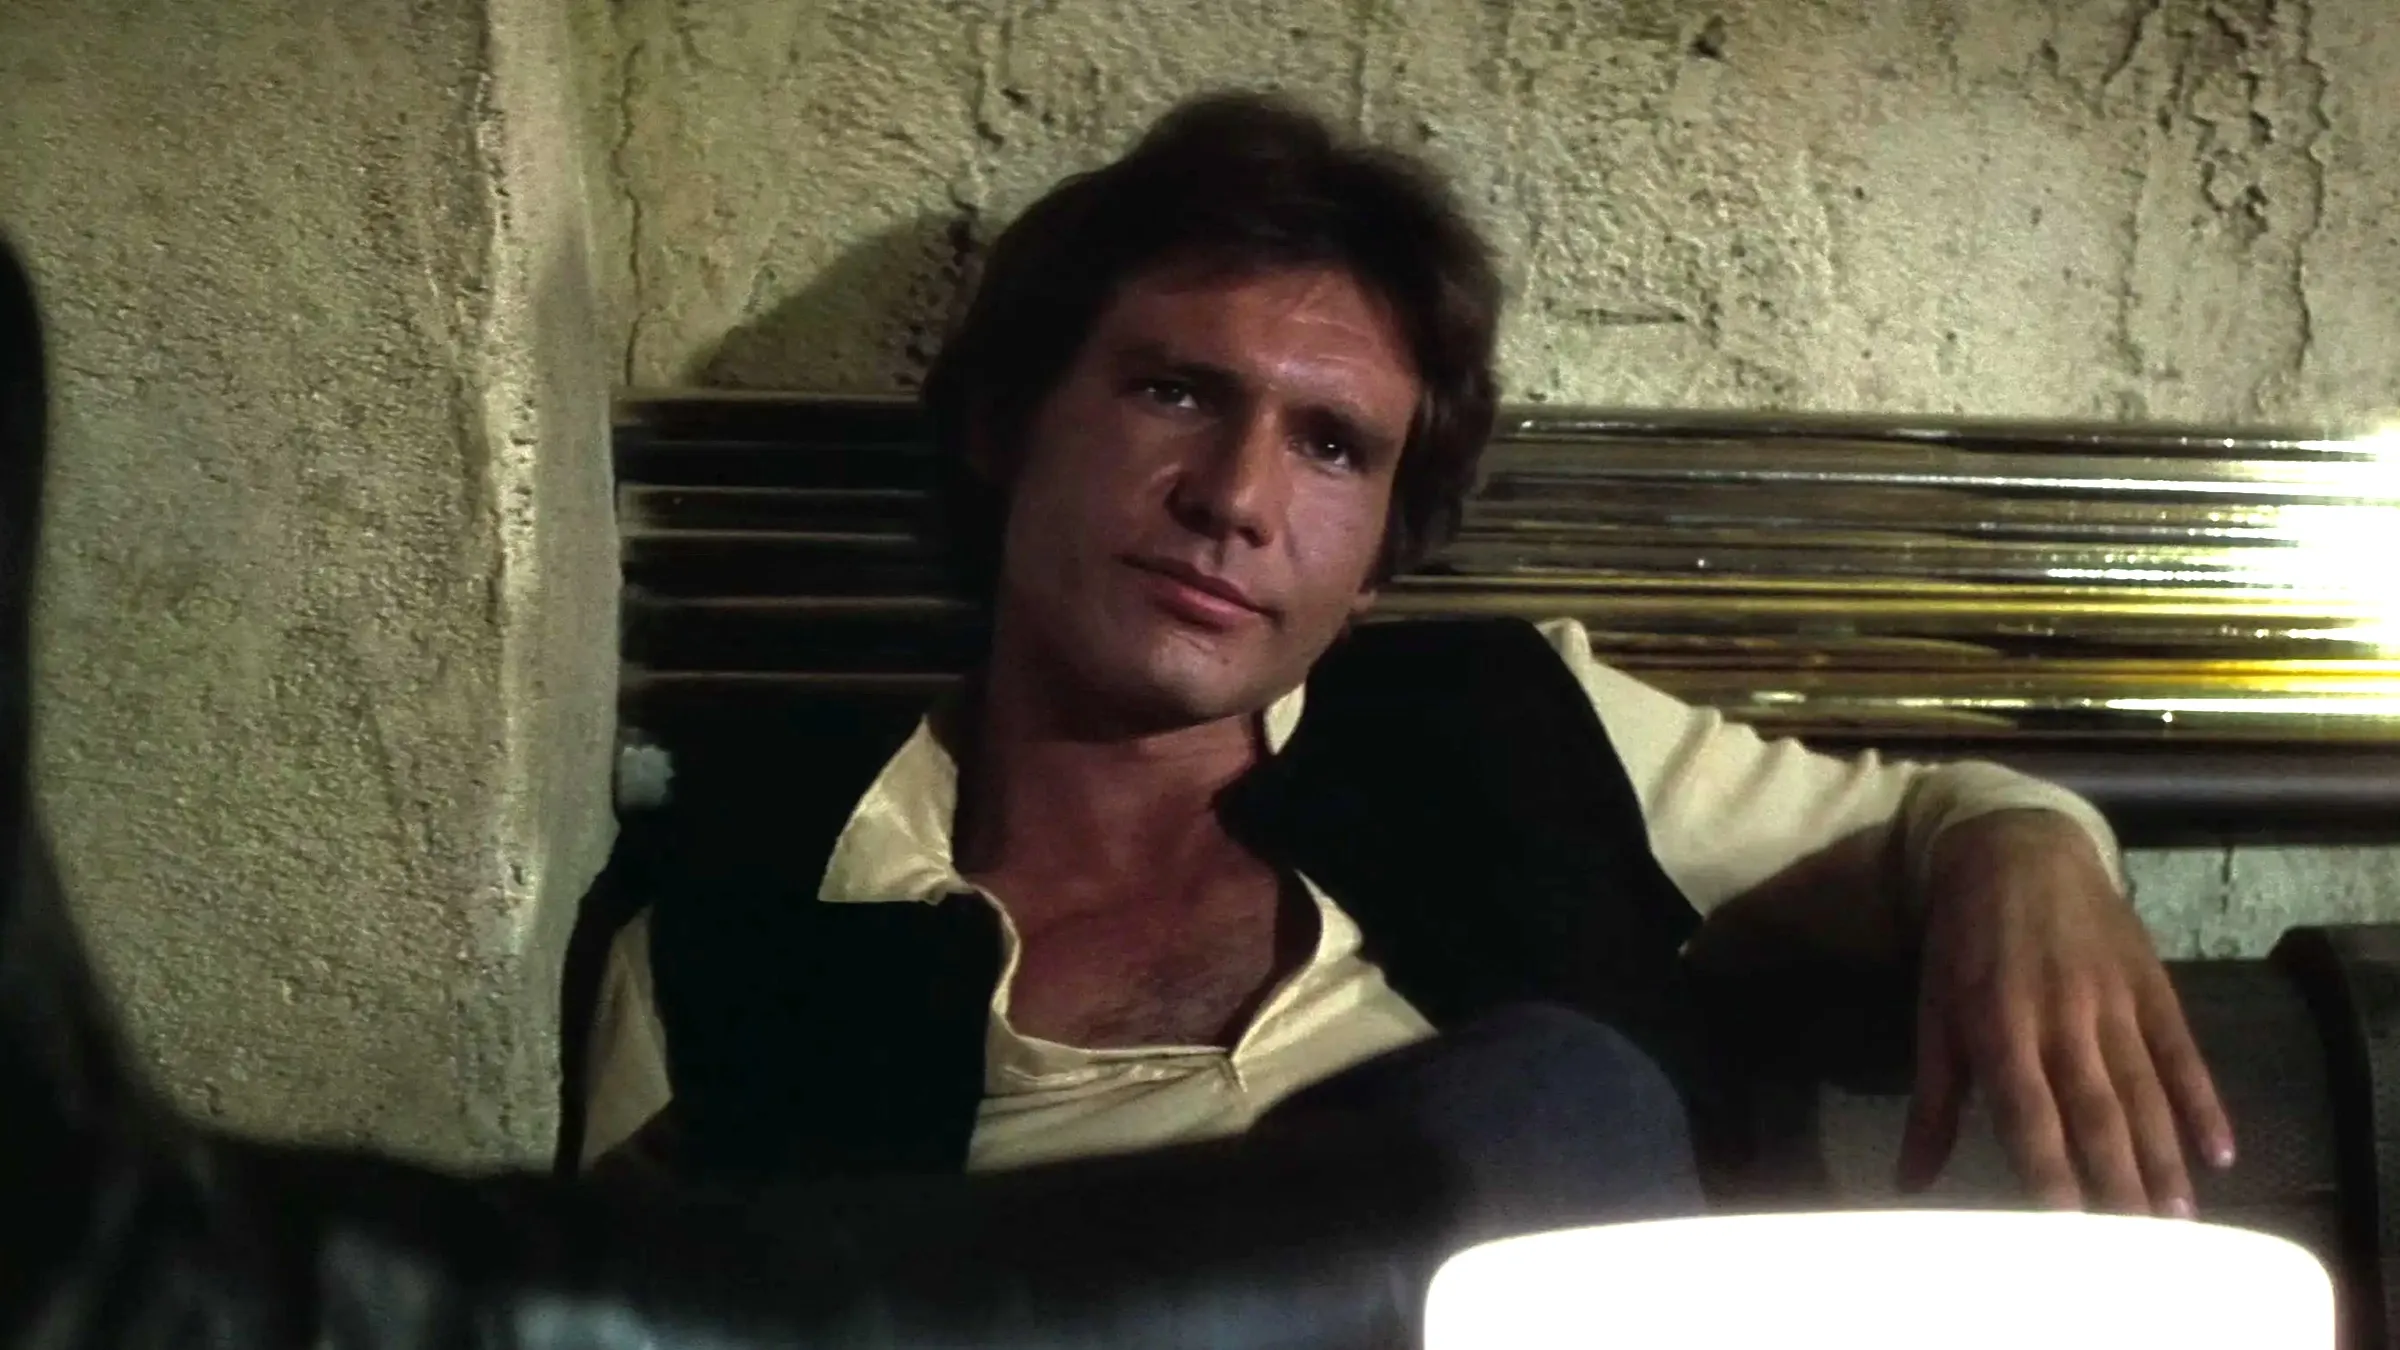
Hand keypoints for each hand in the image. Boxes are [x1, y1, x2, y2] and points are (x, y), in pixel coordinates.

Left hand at [1897, 810, 2235, 1213]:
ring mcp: (2111, 1001)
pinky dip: (2202, 1100)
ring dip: (2163, 1157)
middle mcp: (2059, 1019)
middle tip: (2141, 1245)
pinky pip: (2181, 1050)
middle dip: (2117, 1181)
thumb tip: (1909, 1179)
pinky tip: (2220, 1150)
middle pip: (2095, 1113)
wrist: (2017, 851)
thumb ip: (1933, 1102)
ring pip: (2143, 1091)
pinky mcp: (2150, 983)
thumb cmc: (1964, 943)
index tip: (2067, 1230)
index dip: (2048, 1173)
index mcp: (1997, 1027)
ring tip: (2179, 1219)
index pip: (2027, 1116)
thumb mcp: (1935, 1013)